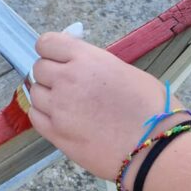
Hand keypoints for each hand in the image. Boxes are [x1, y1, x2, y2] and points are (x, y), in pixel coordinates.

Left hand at [25, 33, 184, 181]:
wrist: (156, 148)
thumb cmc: (153, 108)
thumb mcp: (126, 71)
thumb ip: (96, 65)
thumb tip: (81, 64)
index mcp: (87, 59)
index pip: (47, 43)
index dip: (51, 50)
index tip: (57, 58)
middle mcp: (68, 79)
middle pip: (38, 69)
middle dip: (49, 74)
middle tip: (65, 84)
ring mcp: (59, 108)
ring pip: (34, 93)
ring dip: (46, 95)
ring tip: (65, 104)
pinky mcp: (57, 134)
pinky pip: (35, 117)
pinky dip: (43, 115)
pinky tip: (58, 118)